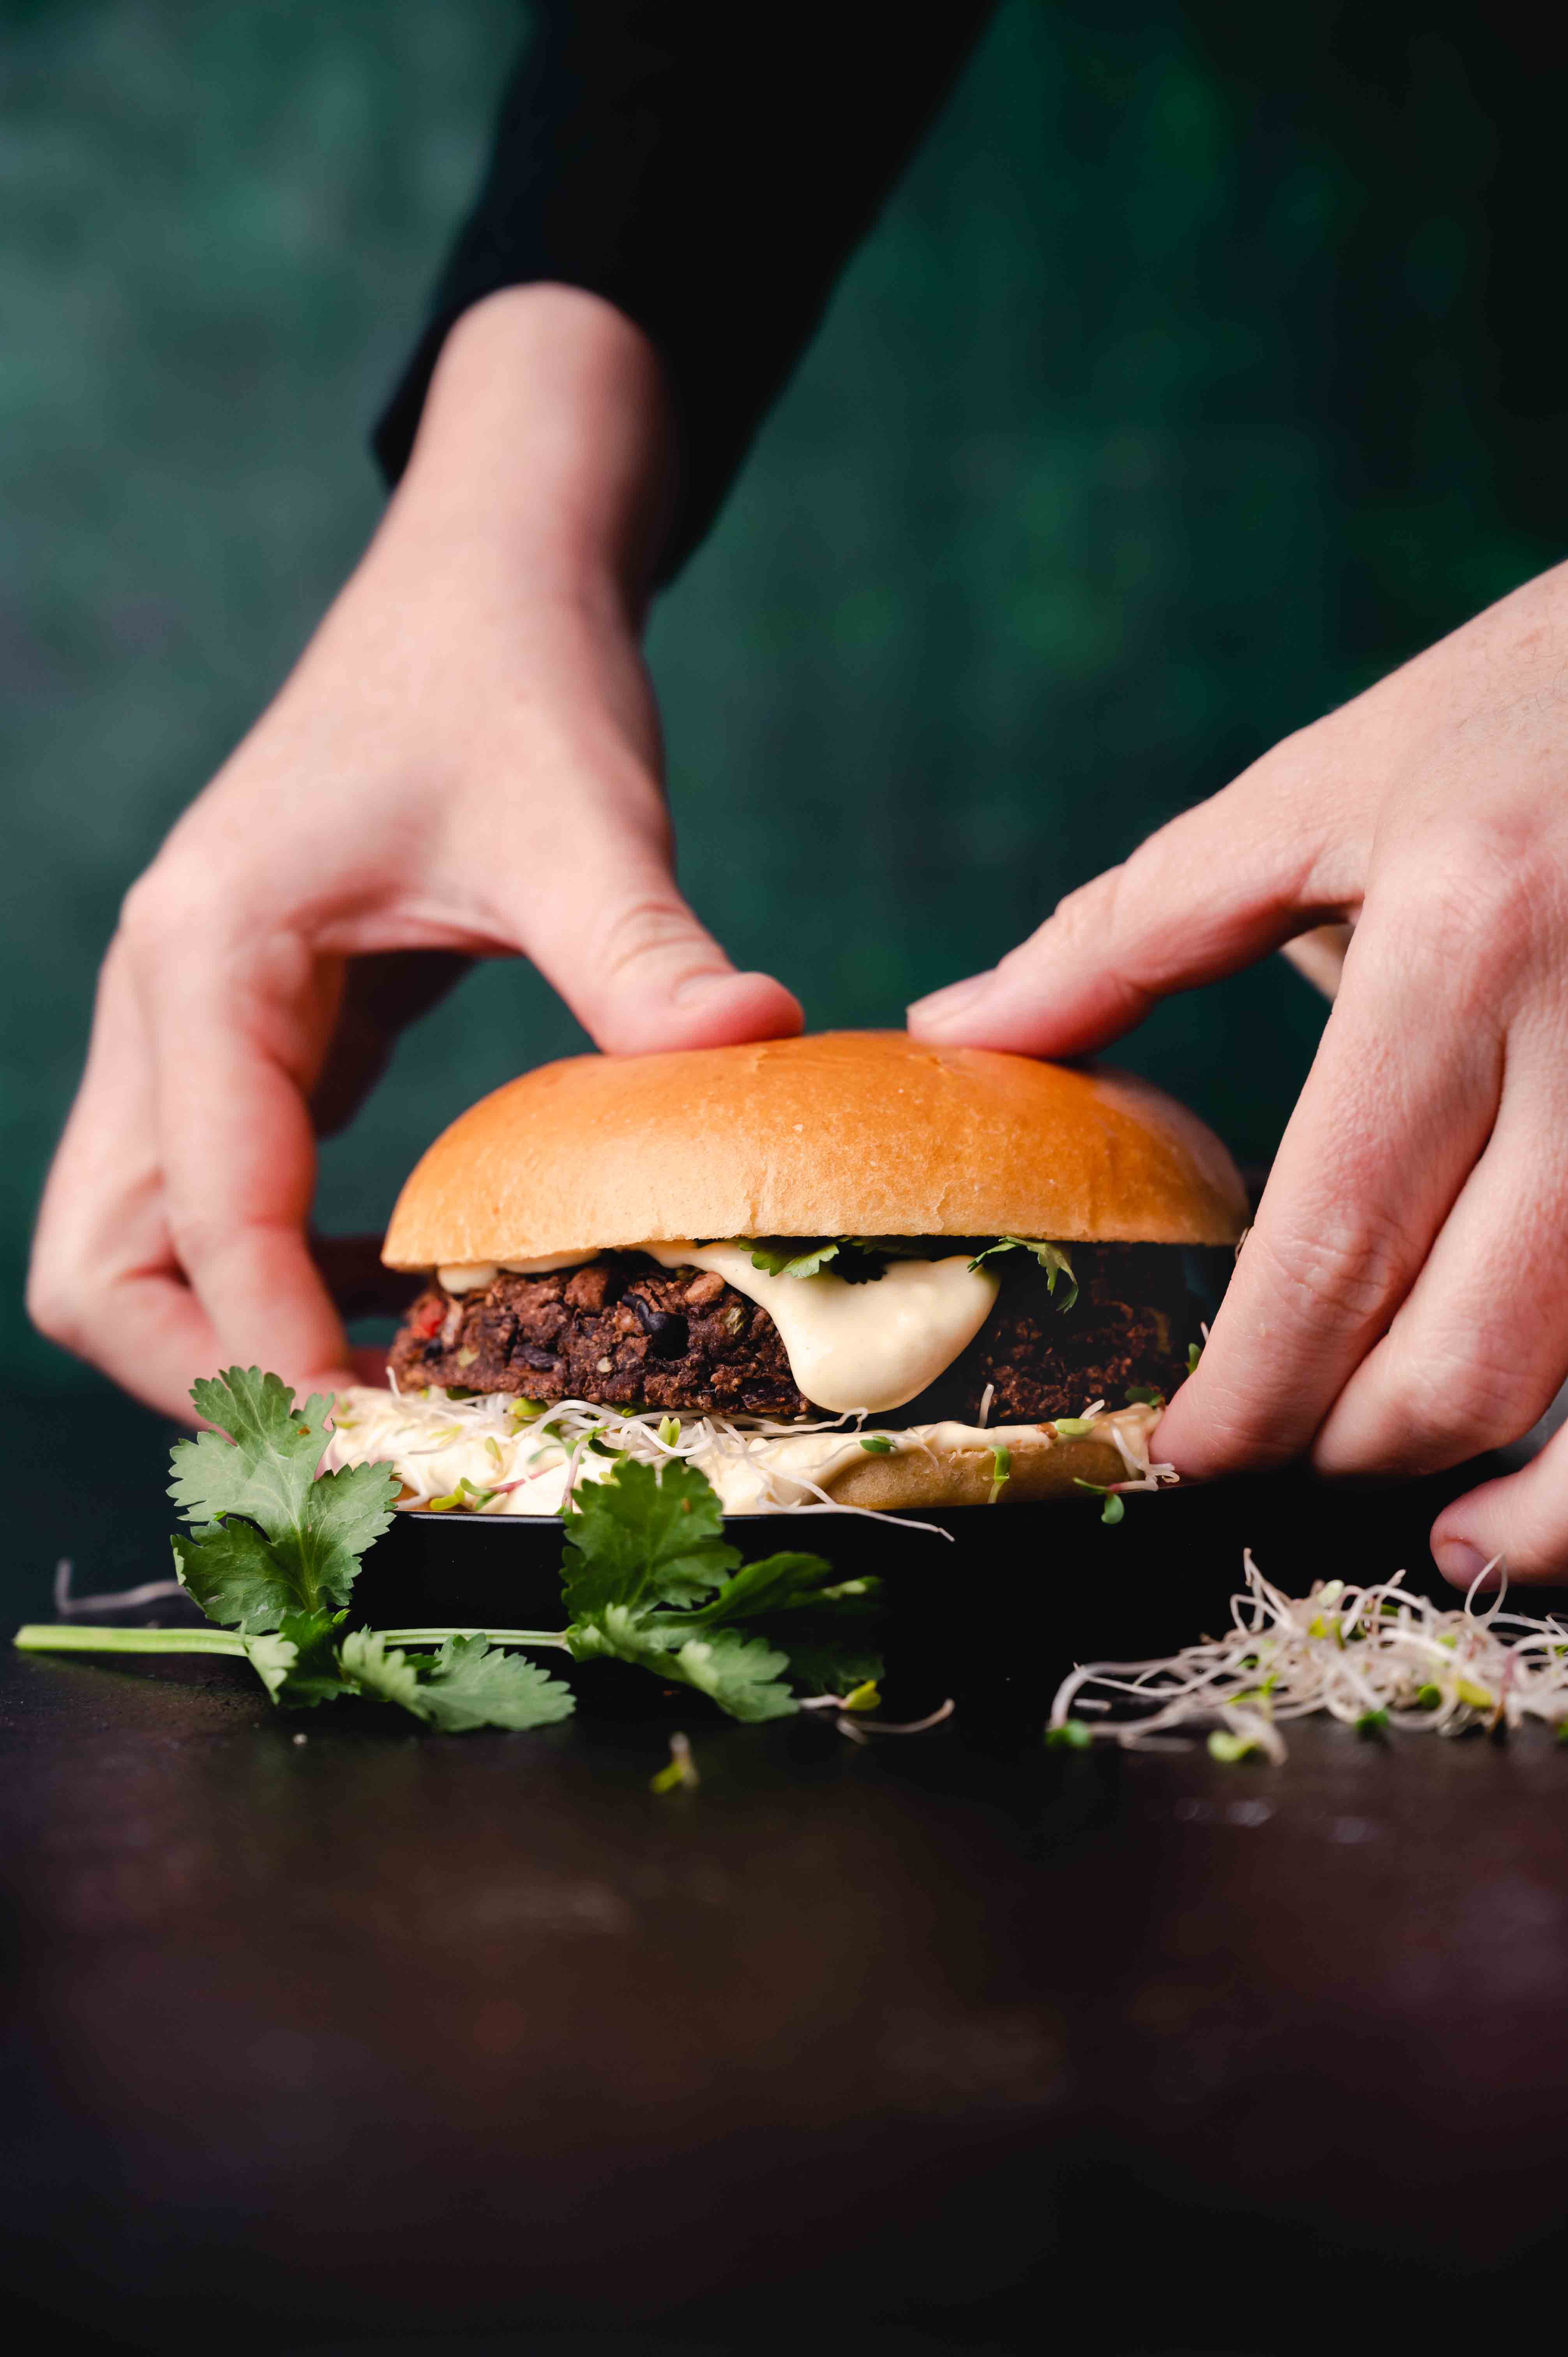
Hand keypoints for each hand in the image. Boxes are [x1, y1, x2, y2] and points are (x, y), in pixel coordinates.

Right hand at [29, 286, 800, 1421]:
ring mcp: (192, 1018)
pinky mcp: (252, 1029)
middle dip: (206, 1376)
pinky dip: (277, 1273)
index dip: (277, 1349)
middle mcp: (165, 996)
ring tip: (389, 1398)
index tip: (385, 1443)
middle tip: (365, 1452)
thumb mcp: (581, 815)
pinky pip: (216, 1194)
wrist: (482, 579)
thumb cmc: (515, 676)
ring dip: (234, 1337)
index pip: (201, 1208)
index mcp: (210, 953)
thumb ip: (645, 946)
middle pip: (101, 1259)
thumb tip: (759, 1045)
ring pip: (137, 1240)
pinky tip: (396, 1297)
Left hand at [910, 561, 1567, 1584]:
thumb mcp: (1324, 788)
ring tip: (1423, 1521)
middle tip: (1285, 1460)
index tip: (1185, 1457)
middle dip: (1356, 1446)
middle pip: (1475, 1346)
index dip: (1253, 1391)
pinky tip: (1545, 1495)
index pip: (1335, 1241)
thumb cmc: (1516, 710)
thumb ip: (1135, 930)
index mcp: (1467, 936)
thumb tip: (962, 1026)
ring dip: (1508, 1490)